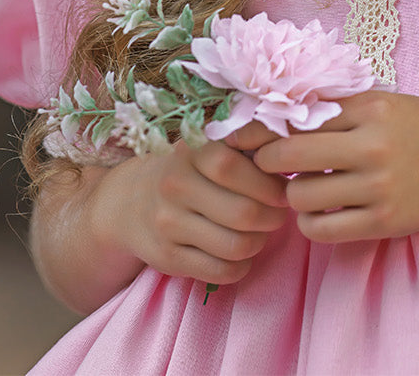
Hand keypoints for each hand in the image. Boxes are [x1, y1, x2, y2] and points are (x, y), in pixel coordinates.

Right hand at [89, 124, 288, 286]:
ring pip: (235, 245)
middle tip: (278, 214)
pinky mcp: (167, 259)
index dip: (268, 182)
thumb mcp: (205, 149)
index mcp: (190, 154)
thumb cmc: (186, 170)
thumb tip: (289, 159)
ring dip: (260, 242)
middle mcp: (175, 188)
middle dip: (273, 217)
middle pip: (242, 213)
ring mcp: (168, 225)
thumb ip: (243, 148)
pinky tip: (242, 253)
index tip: (283, 188)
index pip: (234, 167)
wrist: (128, 202)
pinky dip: (242, 266)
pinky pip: (220, 271)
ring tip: (261, 231)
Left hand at [254, 91, 418, 243]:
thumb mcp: (383, 102)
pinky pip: (321, 230)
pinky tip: (318, 212)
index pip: (300, 117)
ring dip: (293, 193)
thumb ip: (338, 106)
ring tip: (303, 187)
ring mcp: (378, 188)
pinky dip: (309, 223)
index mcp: (371, 109)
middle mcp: (373, 146)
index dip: (265, 128)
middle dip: (267, 160)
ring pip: (301, 196)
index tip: (246, 136)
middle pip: (291, 155)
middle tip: (264, 163)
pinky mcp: (383, 223)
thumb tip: (279, 111)